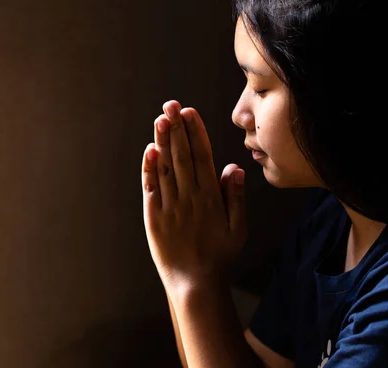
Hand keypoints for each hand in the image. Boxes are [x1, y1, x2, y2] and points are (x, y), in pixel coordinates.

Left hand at [141, 100, 247, 290]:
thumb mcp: (238, 227)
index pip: (203, 157)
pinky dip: (149, 169)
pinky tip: (149, 150)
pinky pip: (151, 188)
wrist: (195, 283)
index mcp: (210, 197)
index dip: (196, 133)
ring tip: (160, 119)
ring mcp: (170, 206)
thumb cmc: (220, 255)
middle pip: (182, 156)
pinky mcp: (154, 217)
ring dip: (162, 142)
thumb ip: (235, 196)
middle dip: (177, 129)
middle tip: (171, 105)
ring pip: (166, 168)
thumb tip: (233, 167)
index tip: (190, 113)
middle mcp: (189, 197)